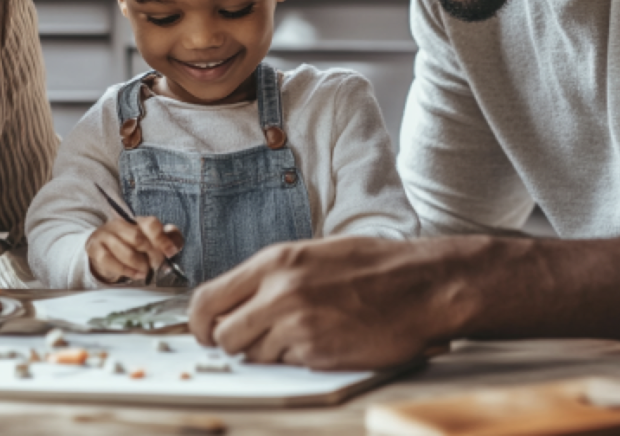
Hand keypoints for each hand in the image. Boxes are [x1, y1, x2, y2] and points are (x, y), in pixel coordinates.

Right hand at [86, 216, 183, 283]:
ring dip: (138, 265)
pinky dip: (124, 270)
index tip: (171, 252)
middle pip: (138, 238)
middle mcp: (120, 224)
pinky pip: (109, 260)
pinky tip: (133, 275)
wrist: (102, 251)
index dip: (162, 239)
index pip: (150, 224)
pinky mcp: (95, 248)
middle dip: (151, 256)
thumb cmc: (131, 246)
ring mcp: (105, 235)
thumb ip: (167, 240)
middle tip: (157, 266)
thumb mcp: (150, 241)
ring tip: (145, 272)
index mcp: (136, 221)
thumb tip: (174, 246)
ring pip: (125, 250)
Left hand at [189, 236, 461, 369]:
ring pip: (253, 355)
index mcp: (274, 262)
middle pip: (223, 334)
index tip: (205, 330)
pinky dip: (296, 359)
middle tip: (249, 339)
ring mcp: (298, 325)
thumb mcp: (310, 255)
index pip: (207, 298)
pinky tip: (321, 339)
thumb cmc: (370, 266)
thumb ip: (271, 277)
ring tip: (298, 333)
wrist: (420, 285)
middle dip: (231, 342)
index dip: (199, 321)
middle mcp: (279, 292)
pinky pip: (286, 365)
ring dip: (266, 352)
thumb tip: (237, 302)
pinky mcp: (318, 353)